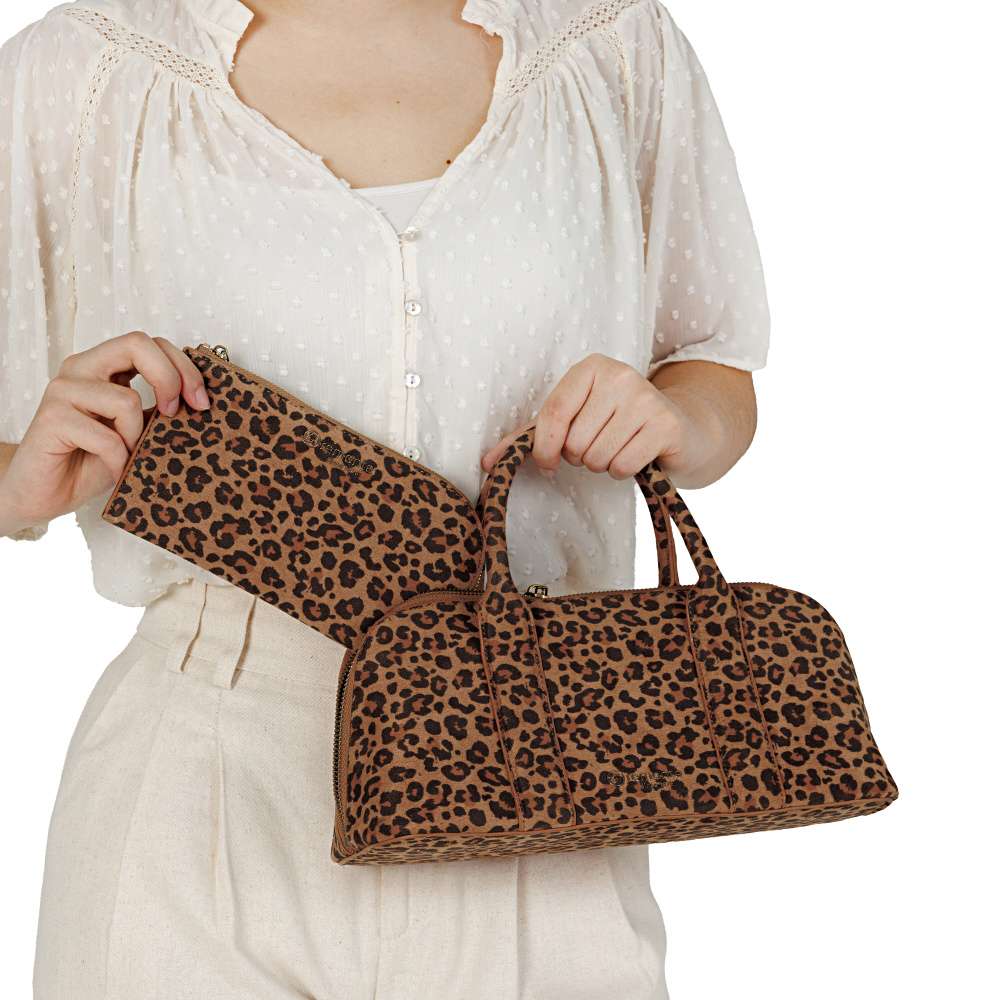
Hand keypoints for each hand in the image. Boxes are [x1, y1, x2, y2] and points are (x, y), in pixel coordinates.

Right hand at [0, 332, 209, 534]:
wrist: (45, 493)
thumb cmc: (92, 460)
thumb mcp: (137, 431)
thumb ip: (158, 409)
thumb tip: (201, 401)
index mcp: (103, 366)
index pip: (150, 343)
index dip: (183, 367)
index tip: (201, 402)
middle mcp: (81, 368)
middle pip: (137, 344)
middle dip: (171, 378)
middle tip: (177, 414)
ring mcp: (64, 390)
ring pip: (125, 399)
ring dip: (137, 437)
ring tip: (128, 455)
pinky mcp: (52, 418)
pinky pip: (107, 437)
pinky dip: (119, 460)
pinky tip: (114, 470)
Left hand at [480, 353, 714, 481]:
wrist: (680, 429)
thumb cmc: (615, 425)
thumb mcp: (574, 421)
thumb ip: (531, 438)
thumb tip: (488, 463)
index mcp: (590, 368)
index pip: (552, 415)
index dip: (543, 448)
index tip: (548, 463)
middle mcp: (619, 375)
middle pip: (574, 442)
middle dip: (581, 457)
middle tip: (600, 445)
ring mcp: (645, 398)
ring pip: (596, 457)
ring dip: (602, 465)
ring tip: (619, 448)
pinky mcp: (665, 424)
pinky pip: (622, 466)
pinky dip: (623, 471)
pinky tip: (636, 455)